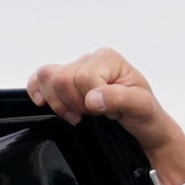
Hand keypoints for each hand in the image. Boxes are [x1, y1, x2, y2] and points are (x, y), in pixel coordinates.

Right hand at [25, 47, 184, 184]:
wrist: (145, 125)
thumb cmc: (145, 113)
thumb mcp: (141, 106)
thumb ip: (118, 98)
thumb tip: (93, 97)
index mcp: (108, 59)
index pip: (83, 78)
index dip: (90, 100)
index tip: (106, 111)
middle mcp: (90, 60)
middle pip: (61, 78)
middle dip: (74, 103)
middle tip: (92, 114)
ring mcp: (76, 69)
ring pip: (47, 78)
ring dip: (60, 103)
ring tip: (79, 114)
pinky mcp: (67, 81)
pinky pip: (41, 78)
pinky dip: (38, 90)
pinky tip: (43, 102)